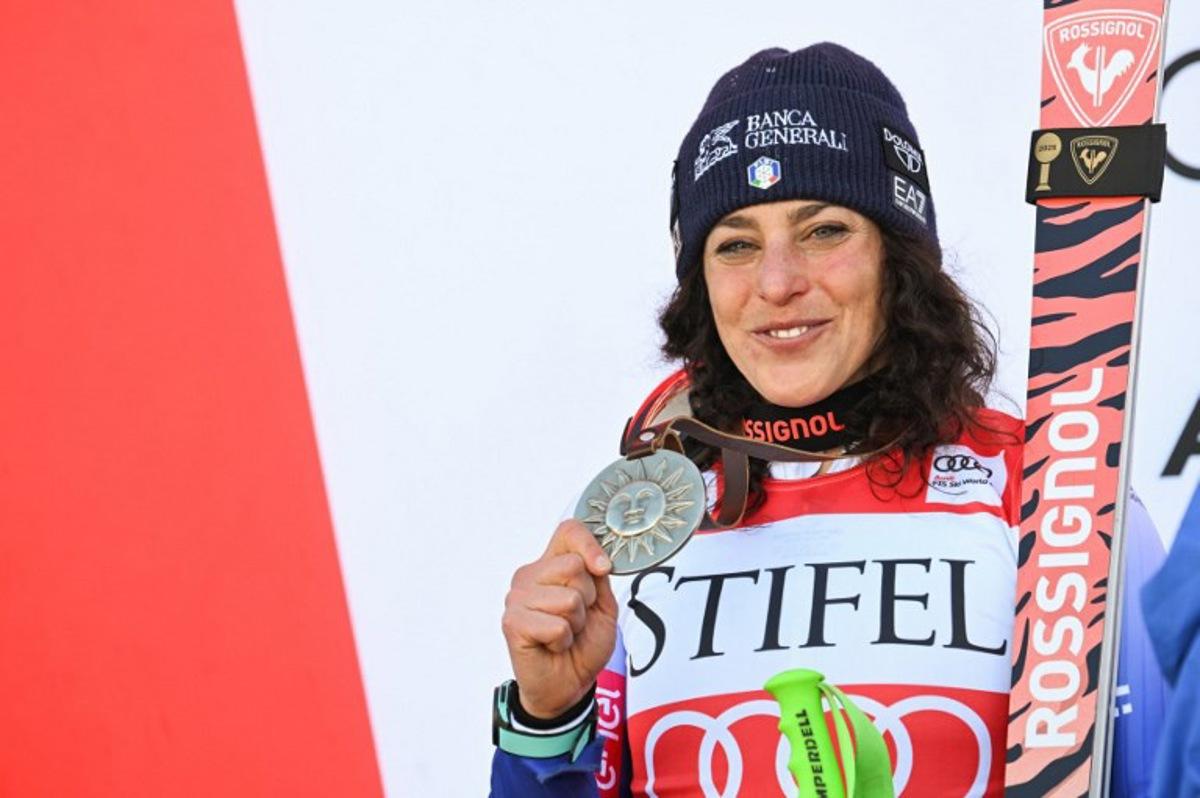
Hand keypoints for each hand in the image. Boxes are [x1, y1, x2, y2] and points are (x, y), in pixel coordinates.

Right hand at [501, 519, 618, 718]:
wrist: (568, 685)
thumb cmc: (583, 644)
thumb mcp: (603, 606)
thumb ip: (598, 577)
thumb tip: (598, 561)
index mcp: (552, 565)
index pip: (568, 531)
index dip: (590, 544)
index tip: (603, 568)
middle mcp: (529, 575)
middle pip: (573, 565)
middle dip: (588, 598)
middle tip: (576, 618)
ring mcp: (517, 597)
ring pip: (568, 598)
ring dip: (576, 623)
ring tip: (565, 634)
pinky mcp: (513, 622)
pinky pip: (557, 625)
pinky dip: (564, 640)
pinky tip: (553, 645)